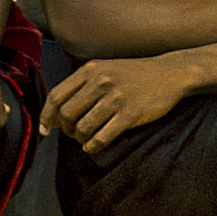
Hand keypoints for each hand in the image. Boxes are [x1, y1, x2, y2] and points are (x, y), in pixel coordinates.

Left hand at [41, 54, 197, 153]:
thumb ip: (83, 85)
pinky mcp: (129, 114)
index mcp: (91, 69)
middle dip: (65, 130)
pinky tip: (94, 146)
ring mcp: (115, 98)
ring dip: (80, 139)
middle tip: (72, 134)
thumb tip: (57, 113)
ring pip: (83, 128)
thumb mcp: (106, 69)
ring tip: (86, 139)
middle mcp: (100, 82)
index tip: (45, 130)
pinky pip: (101, 137)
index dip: (46, 116)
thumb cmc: (135, 74)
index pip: (57, 96)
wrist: (170, 73)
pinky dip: (93, 146)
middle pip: (67, 114)